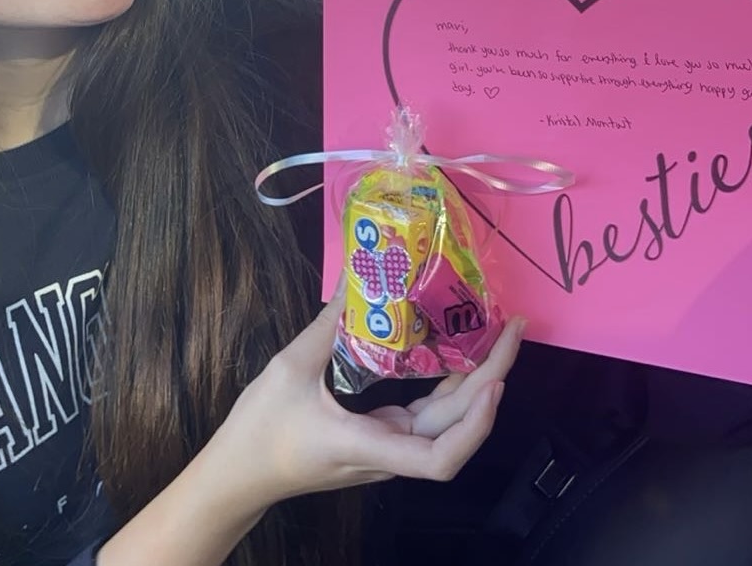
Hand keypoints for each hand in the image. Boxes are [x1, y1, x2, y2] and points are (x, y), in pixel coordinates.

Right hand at [215, 281, 523, 507]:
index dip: (475, 426)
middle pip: (454, 429)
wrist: (240, 472)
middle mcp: (387, 452)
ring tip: (493, 335)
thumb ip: (326, 326)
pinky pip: (422, 416)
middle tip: (512, 328)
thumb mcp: (289, 369)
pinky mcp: (376, 437)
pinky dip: (443, 386)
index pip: (440, 458)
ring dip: (474, 383)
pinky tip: (449, 353)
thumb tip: (356, 279)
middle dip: (490, 379)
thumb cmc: (263, 428)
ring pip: (443, 422)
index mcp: (368, 445)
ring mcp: (384, 446)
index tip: (494, 383)